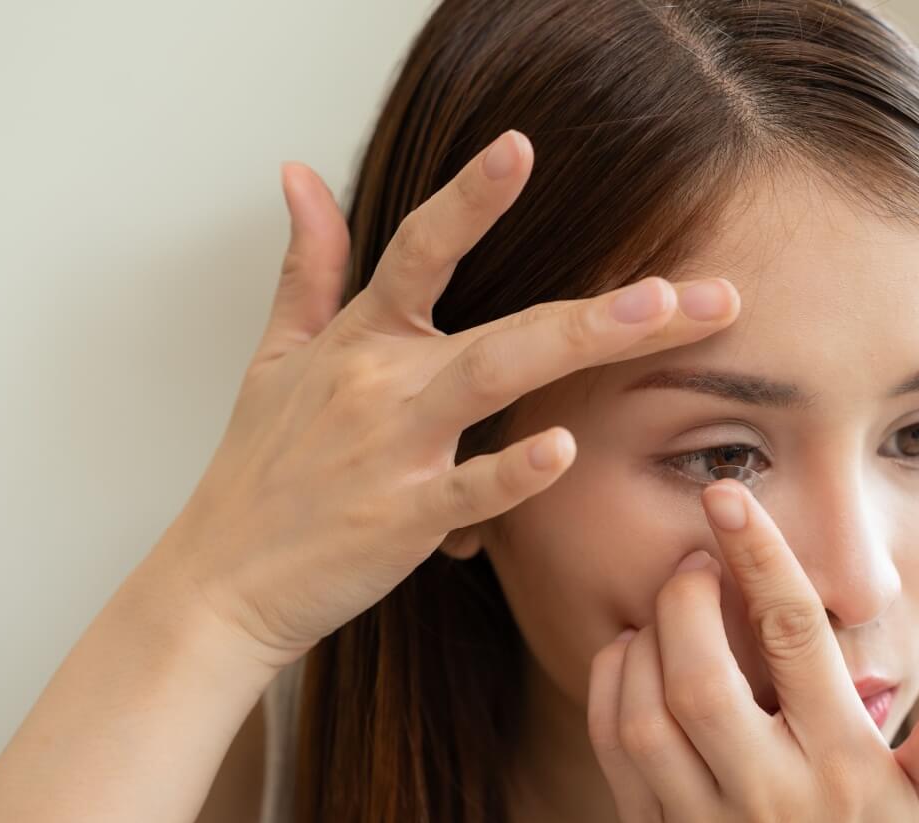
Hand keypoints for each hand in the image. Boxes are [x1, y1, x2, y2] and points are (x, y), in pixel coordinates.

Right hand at [144, 129, 739, 672]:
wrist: (220, 581)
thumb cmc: (259, 471)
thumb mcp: (275, 357)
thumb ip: (308, 267)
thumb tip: (301, 174)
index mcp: (362, 341)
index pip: (418, 248)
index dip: (469, 196)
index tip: (523, 145)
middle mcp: (383, 383)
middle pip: (506, 323)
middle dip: (604, 306)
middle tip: (699, 292)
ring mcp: (393, 450)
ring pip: (495, 381)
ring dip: (580, 343)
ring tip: (660, 316)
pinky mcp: (399, 521)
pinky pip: (466, 491)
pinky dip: (513, 473)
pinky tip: (566, 447)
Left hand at [585, 478, 918, 822]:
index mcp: (842, 768)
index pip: (795, 642)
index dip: (760, 559)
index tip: (729, 498)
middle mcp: (768, 794)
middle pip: (703, 675)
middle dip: (686, 595)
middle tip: (695, 556)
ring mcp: (701, 821)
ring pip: (648, 711)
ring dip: (644, 637)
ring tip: (667, 604)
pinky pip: (614, 747)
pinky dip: (611, 686)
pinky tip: (632, 654)